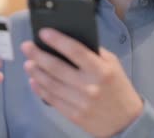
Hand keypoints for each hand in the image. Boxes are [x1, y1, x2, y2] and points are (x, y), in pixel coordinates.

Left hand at [21, 29, 142, 136]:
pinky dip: (40, 89)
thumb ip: (93, 53)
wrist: (127, 120)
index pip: (75, 50)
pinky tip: (34, 81)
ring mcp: (81, 102)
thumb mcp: (113, 64)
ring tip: (28, 63)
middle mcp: (90, 86)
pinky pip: (52, 100)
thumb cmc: (118, 87)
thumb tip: (67, 41)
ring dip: (36, 72)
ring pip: (51, 84)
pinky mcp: (74, 115)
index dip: (57, 40)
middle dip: (38, 55)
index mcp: (101, 70)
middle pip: (57, 67)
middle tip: (26, 46)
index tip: (43, 32)